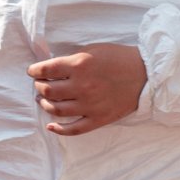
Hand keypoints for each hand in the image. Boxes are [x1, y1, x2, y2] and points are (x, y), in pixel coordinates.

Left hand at [28, 44, 145, 135]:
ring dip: (45, 104)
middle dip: (39, 87)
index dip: (35, 71)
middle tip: (39, 85)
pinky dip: (59, 129)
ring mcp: (90, 105)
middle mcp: (82, 86)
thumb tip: (51, 67)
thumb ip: (72, 59)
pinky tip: (51, 126)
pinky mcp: (99, 119)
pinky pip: (74, 129)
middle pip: (48, 90)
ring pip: (57, 109)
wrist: (146, 74)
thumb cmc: (119, 58)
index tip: (32, 72)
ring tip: (43, 100)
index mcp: (80, 65)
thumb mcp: (93, 50)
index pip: (46, 70)